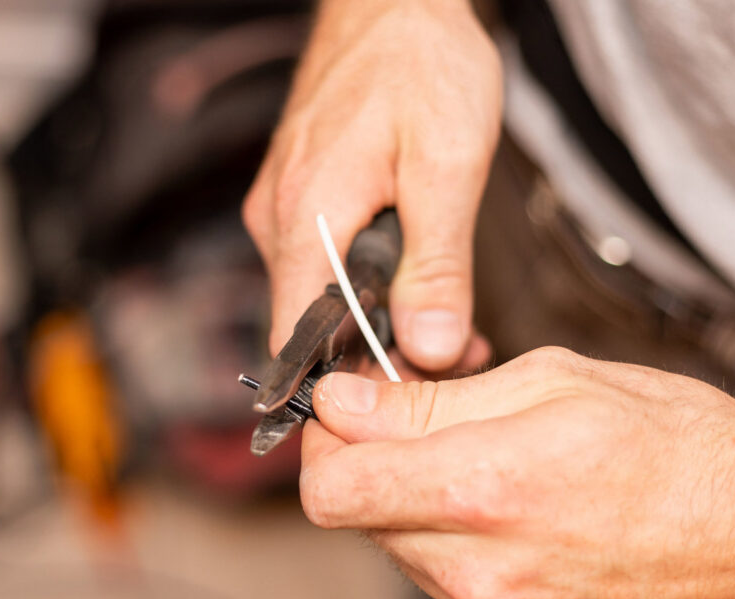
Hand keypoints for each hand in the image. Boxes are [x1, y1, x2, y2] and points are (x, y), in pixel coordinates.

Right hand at [243, 0, 501, 370]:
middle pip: (316, 326)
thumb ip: (437, 265)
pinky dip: (374, 283)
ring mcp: (285, 209)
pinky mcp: (303, 199)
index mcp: (303, 219)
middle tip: (457, 353)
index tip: (408, 399)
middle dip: (383, 354)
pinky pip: (328, 262)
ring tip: (452, 319)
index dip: (348, 384)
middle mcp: (277, 221)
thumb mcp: (448, 166)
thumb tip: (428, 349)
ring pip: (326, 296)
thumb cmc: (421, 63)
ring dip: (384, 319)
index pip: (297, 341)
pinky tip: (421, 277)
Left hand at [302, 347, 734, 598]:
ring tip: (487, 465)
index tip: (349, 406)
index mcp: (487, 492)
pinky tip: (512, 512)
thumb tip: (349, 405)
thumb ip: (433, 401)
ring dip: (415, 502)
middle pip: (357, 517)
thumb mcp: (553, 383)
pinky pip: (444, 584)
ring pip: (398, 549)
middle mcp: (482, 572)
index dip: (327, 437)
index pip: (332, 487)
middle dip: (373, 462)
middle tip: (422, 421)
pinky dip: (454, 543)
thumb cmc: (680, 446)